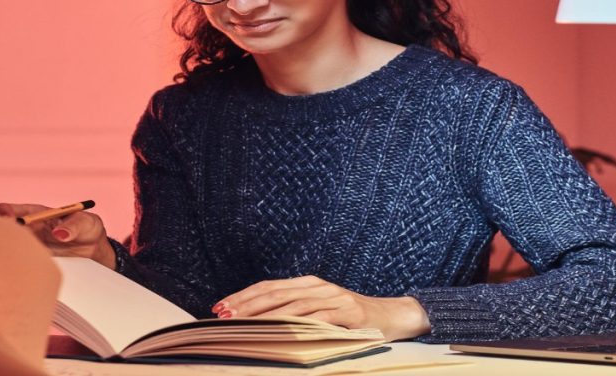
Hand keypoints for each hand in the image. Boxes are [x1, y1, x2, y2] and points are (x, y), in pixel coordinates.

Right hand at [0, 202, 115, 268]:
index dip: (7, 211)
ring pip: (12, 248)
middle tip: (3, 236)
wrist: (91, 249)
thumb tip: (60, 234)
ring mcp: (30, 246)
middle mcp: (30, 230)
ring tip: (10, 252)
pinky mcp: (34, 261)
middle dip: (3, 232)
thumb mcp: (85, 223)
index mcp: (40, 214)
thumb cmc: (86, 228)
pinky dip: (18, 265)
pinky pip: (23, 263)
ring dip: (8, 250)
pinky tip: (18, 268)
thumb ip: (74, 227)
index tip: (1, 213)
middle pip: (9, 230)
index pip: (19, 211)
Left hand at [212, 276, 430, 340]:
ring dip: (264, 315)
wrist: (395, 316)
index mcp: (309, 284)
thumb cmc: (354, 319)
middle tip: (223, 315)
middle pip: (274, 292)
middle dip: (245, 304)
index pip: (268, 287)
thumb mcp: (323, 312)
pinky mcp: (347, 313)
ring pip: (291, 304)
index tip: (220, 307)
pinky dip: (297, 324)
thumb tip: (260, 325)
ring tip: (243, 324)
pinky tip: (280, 330)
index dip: (243, 296)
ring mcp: (333, 297)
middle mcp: (318, 286)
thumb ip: (297, 313)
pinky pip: (317, 318)